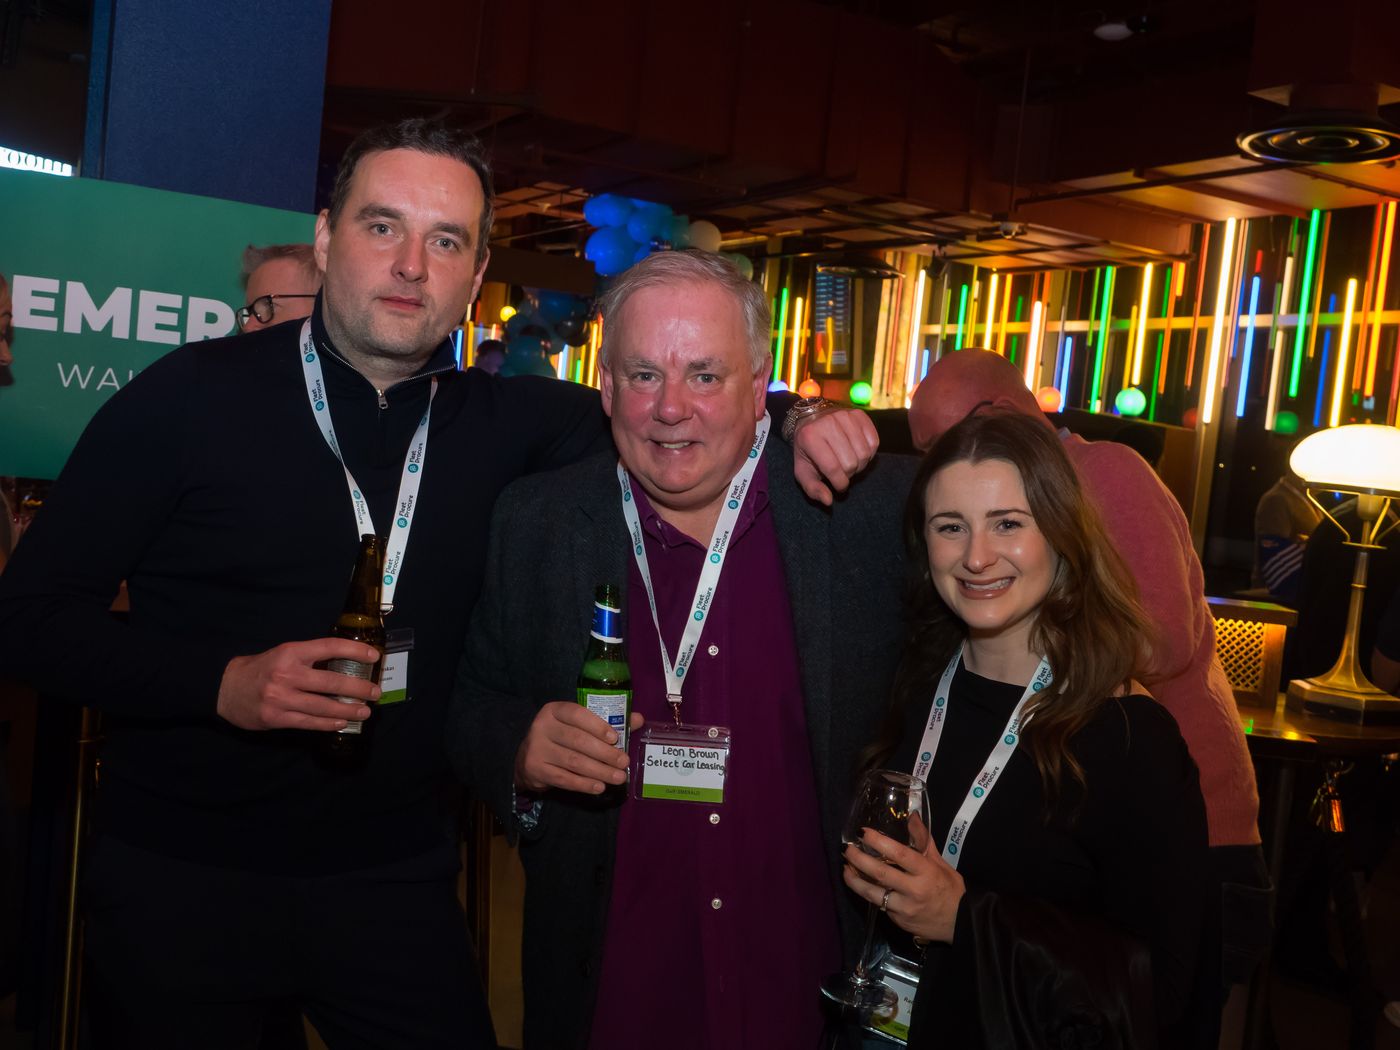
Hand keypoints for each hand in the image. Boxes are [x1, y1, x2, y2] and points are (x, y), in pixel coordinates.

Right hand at [216, 638, 381, 731]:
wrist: (225, 689)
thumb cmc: (261, 669)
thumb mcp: (283, 654)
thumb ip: (309, 658)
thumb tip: (345, 664)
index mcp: (290, 652)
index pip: (329, 647)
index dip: (354, 651)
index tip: (374, 656)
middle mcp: (286, 674)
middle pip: (332, 681)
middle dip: (359, 688)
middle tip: (375, 693)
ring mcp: (281, 698)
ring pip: (323, 706)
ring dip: (348, 710)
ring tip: (365, 712)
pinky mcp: (276, 718)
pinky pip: (309, 722)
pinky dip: (328, 723)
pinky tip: (342, 723)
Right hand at [515, 703, 645, 794]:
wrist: (527, 758)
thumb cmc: (561, 738)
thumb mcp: (578, 725)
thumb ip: (607, 722)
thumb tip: (638, 719)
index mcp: (554, 710)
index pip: (577, 714)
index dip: (597, 726)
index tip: (616, 739)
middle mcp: (542, 727)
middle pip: (577, 740)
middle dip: (605, 753)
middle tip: (624, 762)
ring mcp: (536, 749)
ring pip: (573, 761)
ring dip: (599, 771)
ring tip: (618, 777)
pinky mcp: (535, 769)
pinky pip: (563, 779)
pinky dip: (584, 784)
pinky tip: (599, 787)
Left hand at [790, 407, 878, 505]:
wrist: (812, 419)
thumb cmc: (808, 449)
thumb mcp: (803, 470)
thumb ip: (813, 488)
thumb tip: (828, 501)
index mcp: (810, 437)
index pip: (832, 467)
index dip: (840, 483)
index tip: (839, 486)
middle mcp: (828, 423)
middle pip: (851, 462)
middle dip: (849, 474)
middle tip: (842, 472)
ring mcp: (845, 416)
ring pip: (864, 453)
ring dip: (860, 465)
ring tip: (850, 463)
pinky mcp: (859, 414)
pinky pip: (874, 442)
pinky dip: (869, 453)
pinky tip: (858, 452)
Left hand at [843, 824, 964, 943]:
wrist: (960, 924)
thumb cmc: (950, 890)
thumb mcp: (940, 863)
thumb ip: (923, 841)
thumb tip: (912, 816)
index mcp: (926, 872)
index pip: (899, 854)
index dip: (878, 841)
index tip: (863, 832)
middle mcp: (914, 890)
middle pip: (880, 873)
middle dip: (858, 859)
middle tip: (846, 849)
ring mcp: (904, 908)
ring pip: (872, 893)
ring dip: (854, 880)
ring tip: (845, 869)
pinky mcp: (898, 921)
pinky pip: (879, 905)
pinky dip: (868, 893)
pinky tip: (860, 884)